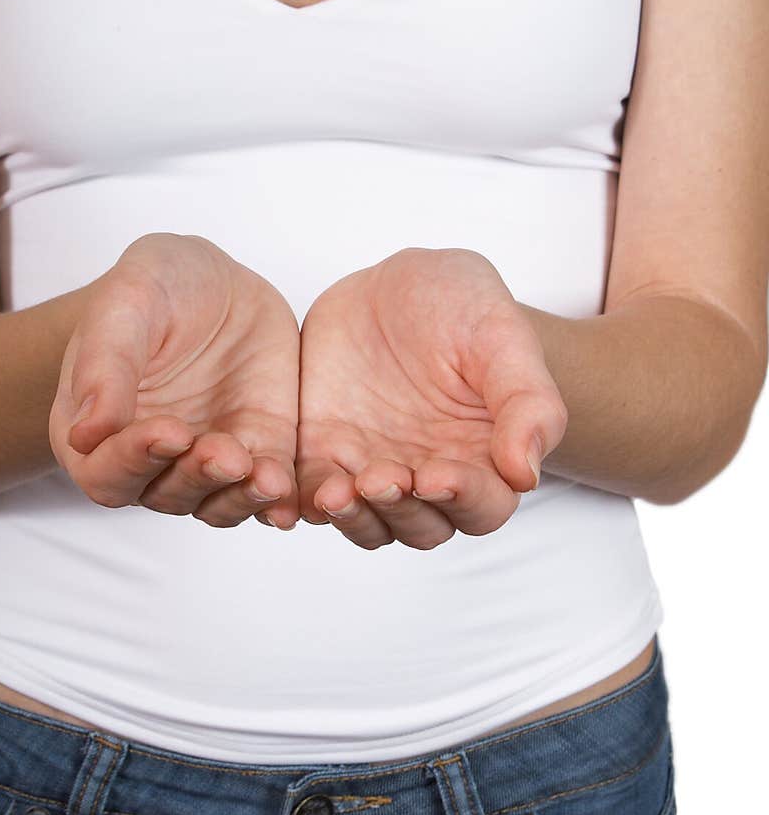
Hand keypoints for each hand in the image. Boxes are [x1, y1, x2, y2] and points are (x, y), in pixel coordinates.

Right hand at [49, 233, 299, 527]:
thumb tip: (85, 435)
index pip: (108, 473)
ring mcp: (205, 461)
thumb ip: (103, 366)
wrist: (216, 282)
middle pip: (166, 495)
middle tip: (226, 454)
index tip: (170, 430)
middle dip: (197, 478)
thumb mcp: (125, 305)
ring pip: (218, 503)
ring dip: (242, 497)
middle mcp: (150, 460)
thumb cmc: (154, 289)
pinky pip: (266, 488)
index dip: (135, 461)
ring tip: (268, 477)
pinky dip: (280, 500)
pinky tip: (293, 497)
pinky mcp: (258, 451)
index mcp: (98, 434)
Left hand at [296, 247, 567, 549]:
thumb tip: (525, 472)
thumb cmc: (464, 307)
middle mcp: (429, 477)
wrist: (395, 286)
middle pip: (421, 527)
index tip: (438, 475)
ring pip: (366, 523)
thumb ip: (527, 402)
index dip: (463, 498)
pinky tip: (286, 487)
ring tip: (336, 491)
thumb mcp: (502, 336)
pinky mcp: (322, 455)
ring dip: (352, 517)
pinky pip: (309, 495)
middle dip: (400, 511)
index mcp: (484, 459)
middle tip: (380, 478)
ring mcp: (373, 470)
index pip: (482, 506)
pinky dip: (299, 502)